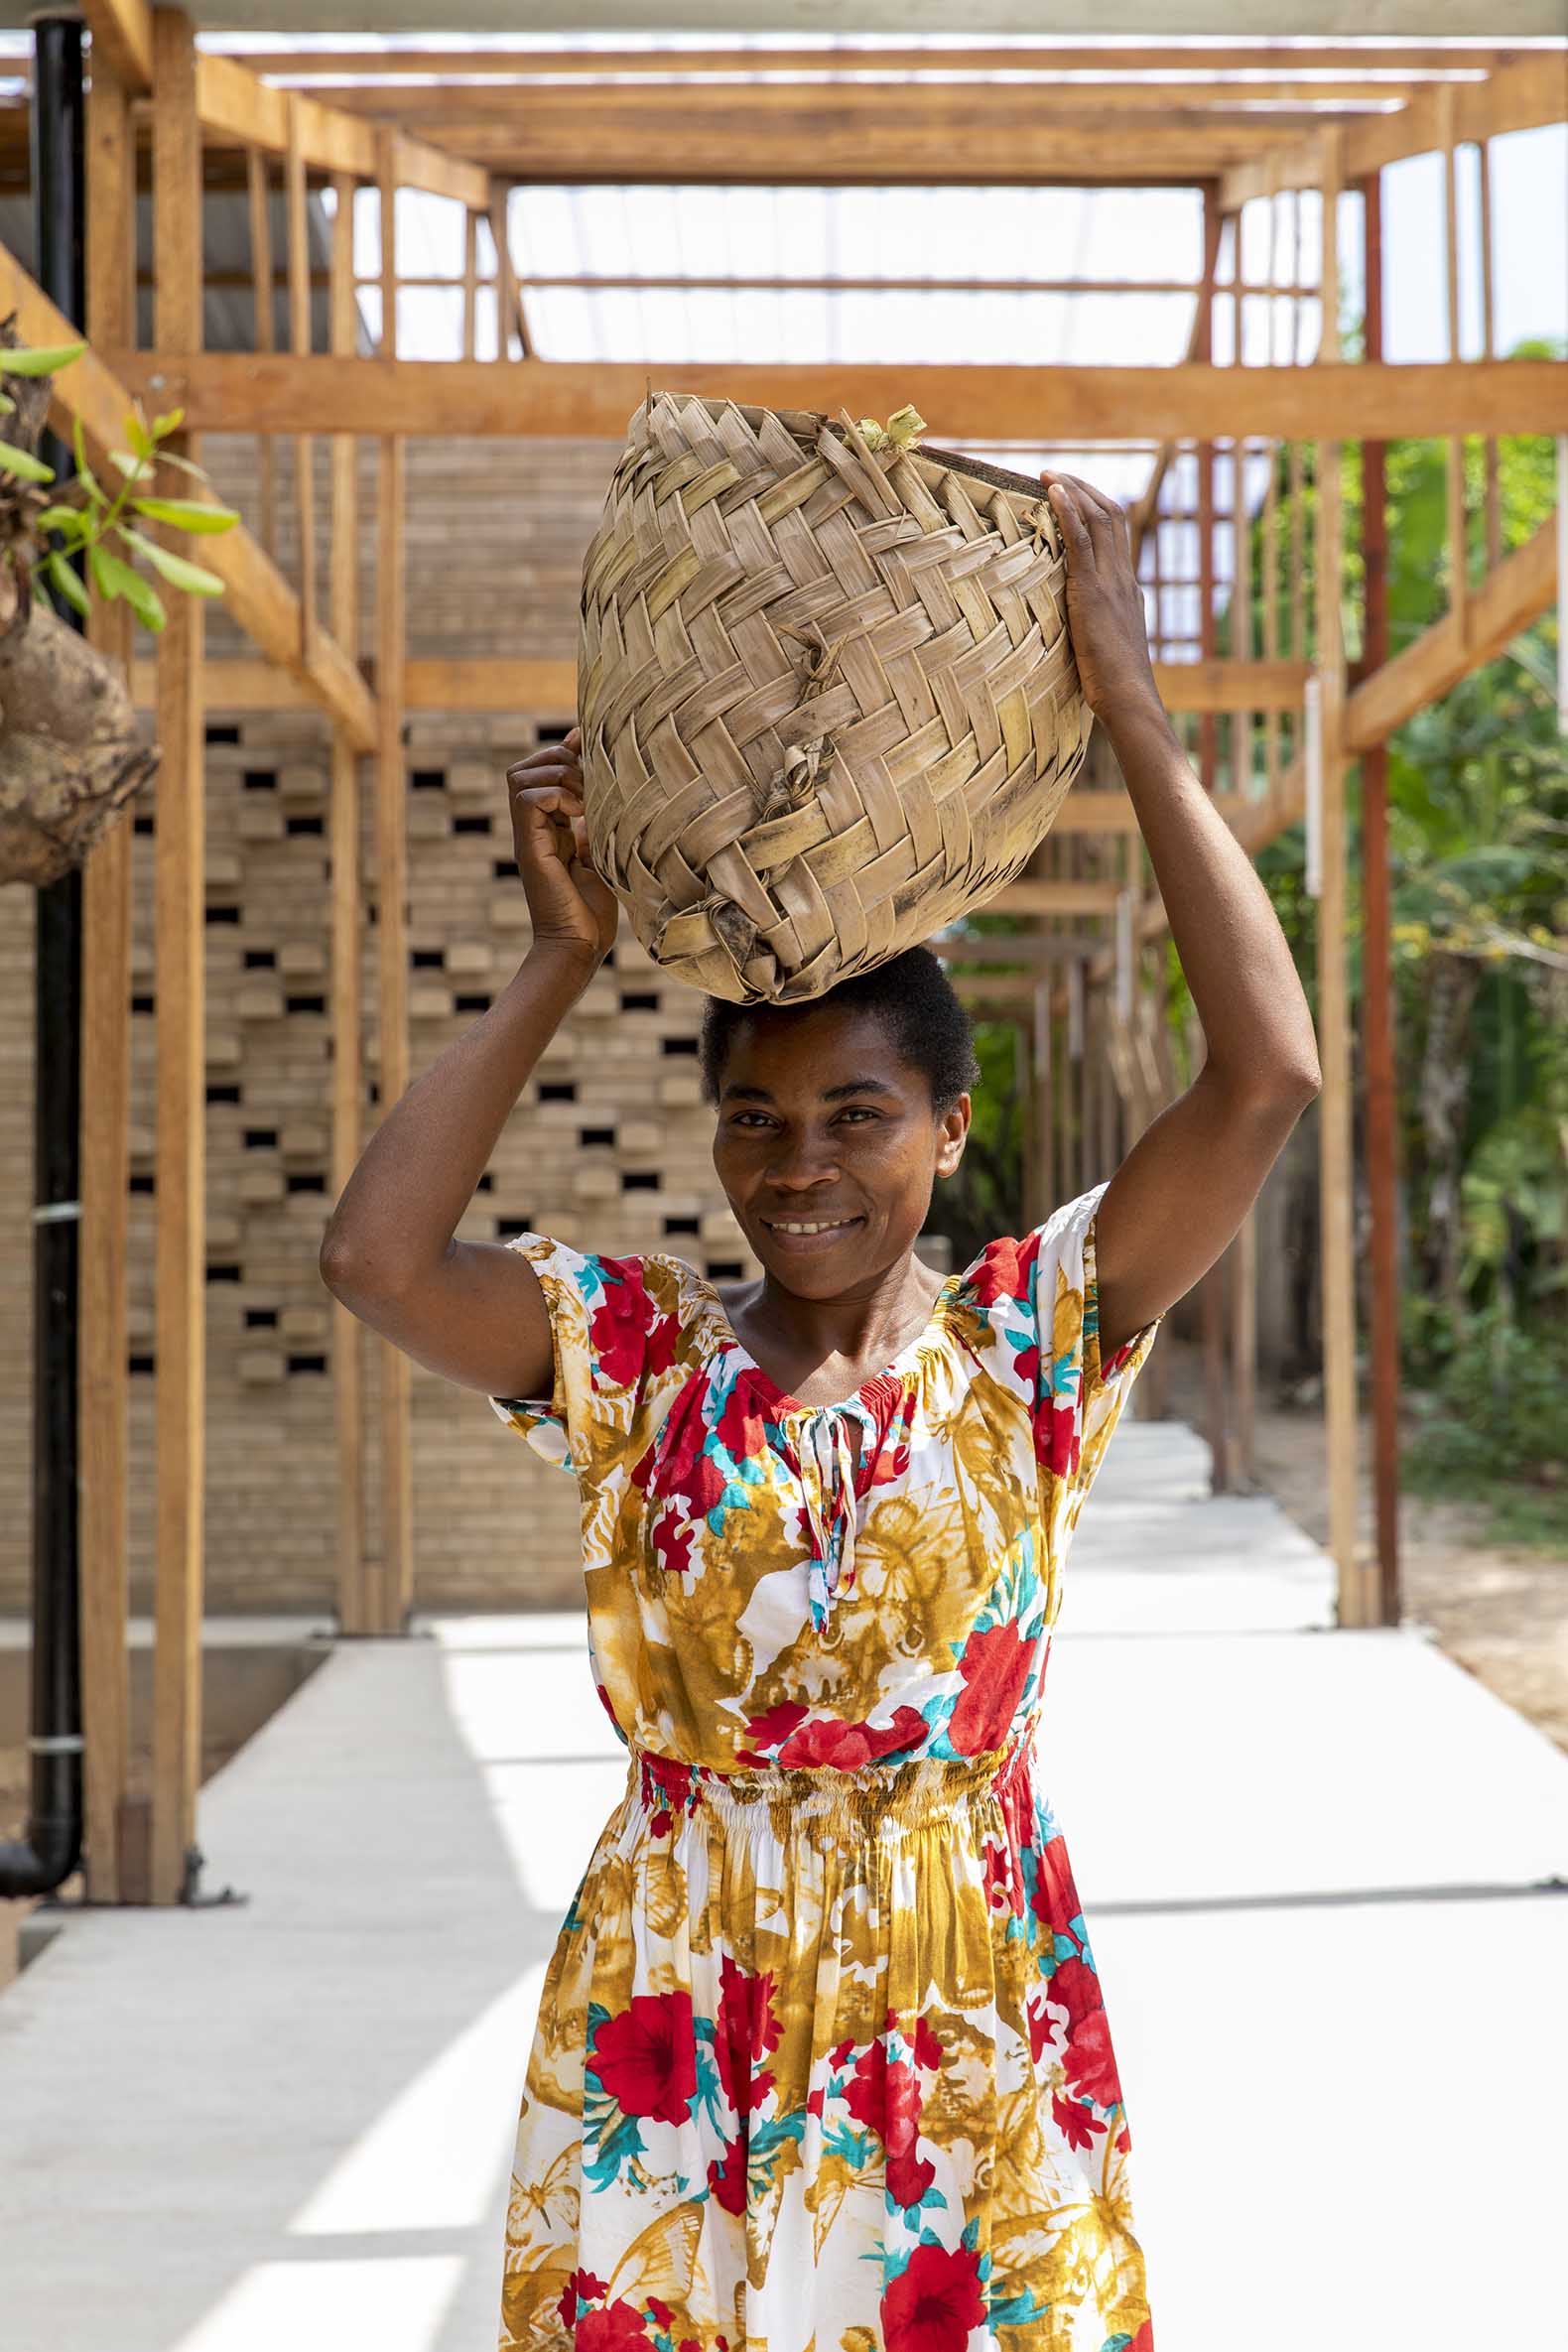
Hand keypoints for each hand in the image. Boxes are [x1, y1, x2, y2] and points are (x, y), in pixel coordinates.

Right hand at [505, 725, 618, 967]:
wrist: (579, 947)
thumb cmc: (594, 912)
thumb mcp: (603, 855)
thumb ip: (600, 825)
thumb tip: (615, 793)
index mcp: (549, 827)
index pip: (543, 771)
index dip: (565, 751)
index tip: (592, 743)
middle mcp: (533, 828)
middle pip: (526, 767)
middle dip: (560, 759)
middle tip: (592, 782)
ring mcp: (528, 837)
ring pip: (521, 776)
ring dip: (559, 776)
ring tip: (588, 799)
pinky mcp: (529, 848)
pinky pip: (527, 799)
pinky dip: (557, 795)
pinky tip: (582, 813)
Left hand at [1041, 471, 1163, 726]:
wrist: (1129, 700)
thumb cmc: (1114, 689)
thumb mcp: (1105, 652)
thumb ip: (1095, 634)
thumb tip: (1076, 638)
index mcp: (1128, 591)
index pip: (1117, 536)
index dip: (1096, 510)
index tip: (1074, 495)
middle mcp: (1124, 579)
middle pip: (1111, 517)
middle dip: (1084, 490)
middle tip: (1057, 475)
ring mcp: (1111, 583)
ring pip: (1098, 520)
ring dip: (1073, 491)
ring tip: (1049, 474)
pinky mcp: (1093, 592)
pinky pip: (1081, 541)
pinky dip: (1068, 510)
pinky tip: (1053, 492)